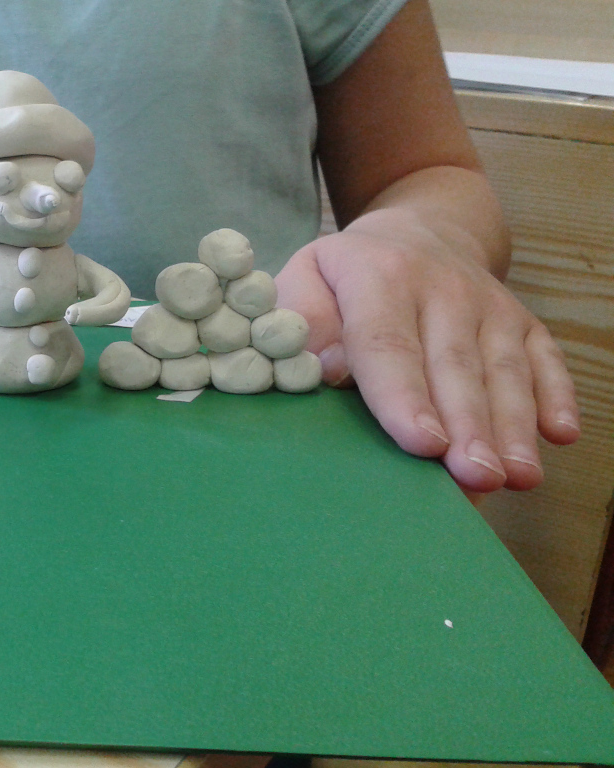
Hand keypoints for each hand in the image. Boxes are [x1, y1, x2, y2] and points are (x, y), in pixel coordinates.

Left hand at [275, 208, 579, 493]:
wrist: (417, 231)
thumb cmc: (347, 274)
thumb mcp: (307, 277)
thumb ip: (305, 321)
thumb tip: (325, 370)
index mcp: (380, 276)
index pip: (390, 344)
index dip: (405, 397)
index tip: (423, 444)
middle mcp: (444, 287)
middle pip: (455, 366)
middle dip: (469, 426)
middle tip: (476, 477)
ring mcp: (490, 305)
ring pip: (504, 370)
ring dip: (513, 426)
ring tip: (516, 476)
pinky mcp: (523, 321)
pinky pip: (545, 359)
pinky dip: (557, 396)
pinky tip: (560, 435)